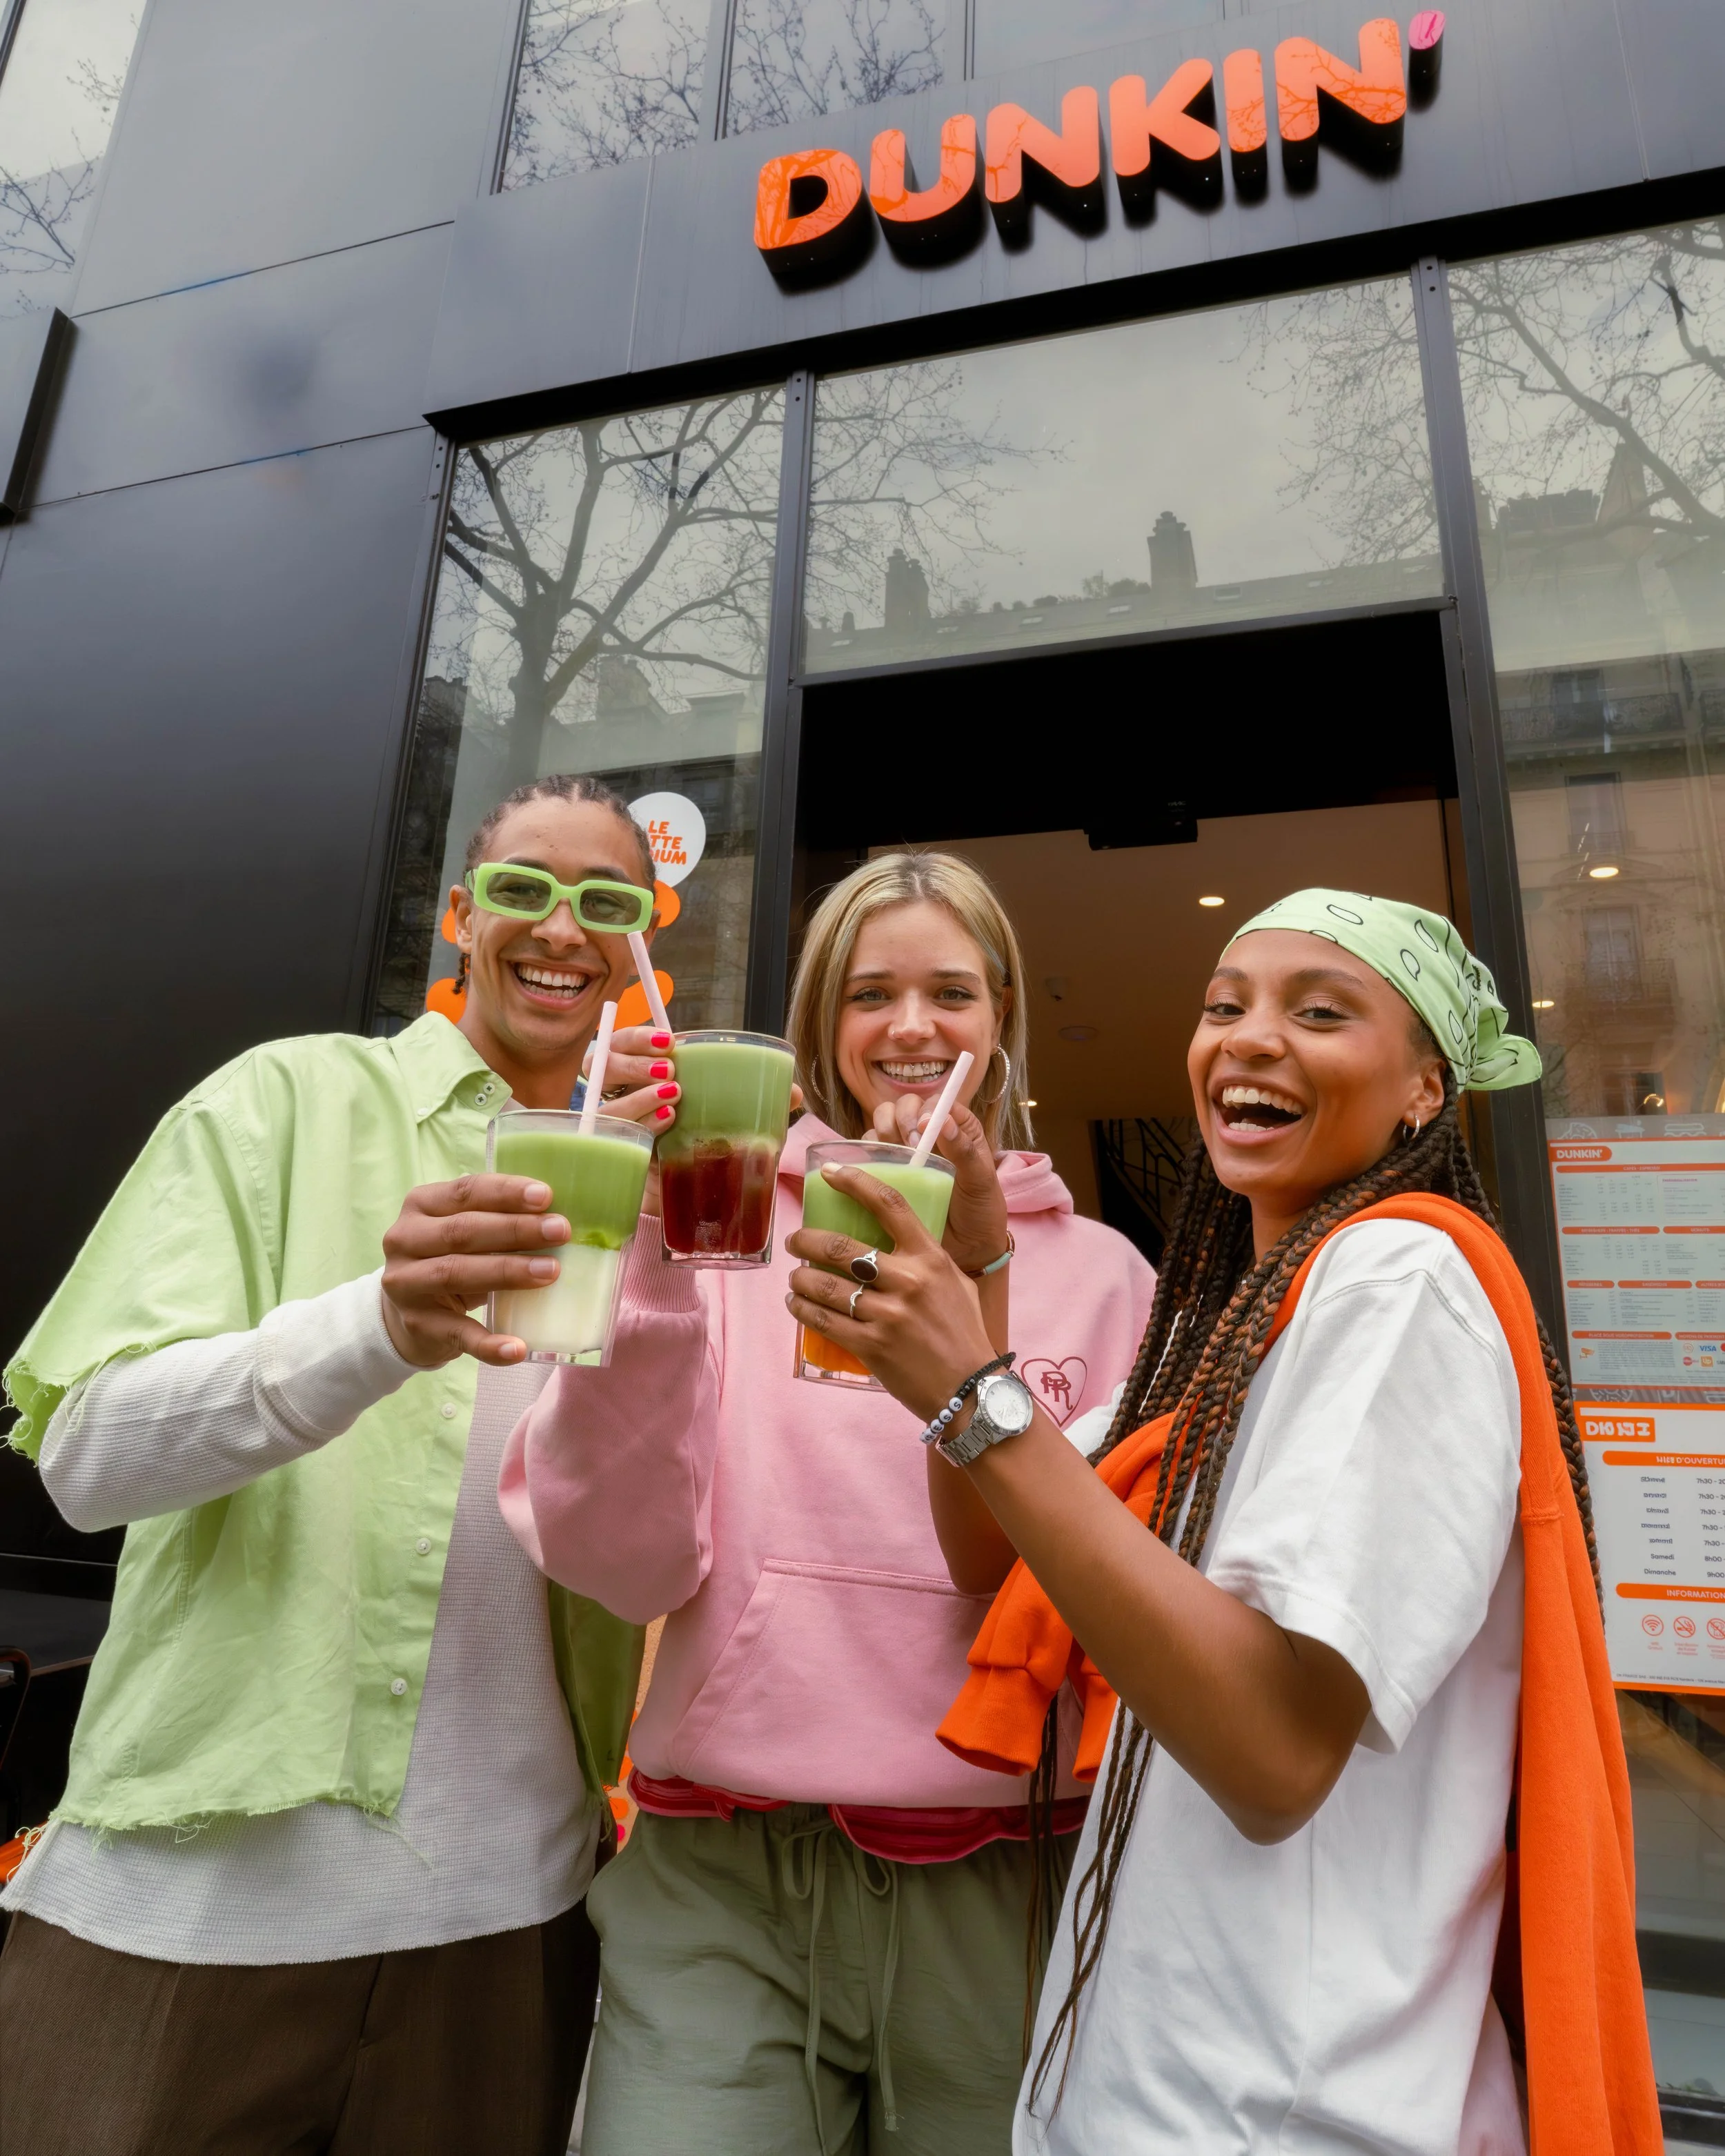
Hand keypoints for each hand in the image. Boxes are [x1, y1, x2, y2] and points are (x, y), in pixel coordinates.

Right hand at [381, 1175, 571, 1367]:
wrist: (409, 1316)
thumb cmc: (451, 1260)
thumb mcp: (464, 1233)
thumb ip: (498, 1219)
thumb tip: (559, 1220)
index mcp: (421, 1205)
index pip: (466, 1192)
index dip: (506, 1192)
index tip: (546, 1196)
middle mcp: (404, 1239)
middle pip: (463, 1231)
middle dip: (516, 1230)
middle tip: (560, 1231)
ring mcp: (406, 1284)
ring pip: (457, 1273)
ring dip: (507, 1272)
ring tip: (551, 1271)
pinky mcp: (418, 1325)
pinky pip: (458, 1334)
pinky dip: (489, 1343)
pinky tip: (518, 1348)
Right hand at [586, 1024, 679, 1132]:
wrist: (687, 1136)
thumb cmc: (678, 1094)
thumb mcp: (677, 1072)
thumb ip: (670, 1059)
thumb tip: (675, 1043)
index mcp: (621, 1060)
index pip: (619, 1042)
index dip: (639, 1039)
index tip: (667, 1042)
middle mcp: (609, 1086)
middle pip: (602, 1070)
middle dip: (634, 1067)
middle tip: (668, 1070)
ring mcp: (611, 1117)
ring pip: (609, 1108)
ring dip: (639, 1099)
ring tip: (673, 1093)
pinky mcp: (620, 1141)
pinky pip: (624, 1134)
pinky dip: (647, 1123)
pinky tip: (668, 1115)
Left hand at [786, 1166, 996, 1420]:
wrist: (971, 1390)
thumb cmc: (964, 1333)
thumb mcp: (957, 1283)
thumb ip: (927, 1259)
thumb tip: (894, 1237)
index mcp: (931, 1258)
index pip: (889, 1204)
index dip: (855, 1182)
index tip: (829, 1172)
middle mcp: (908, 1281)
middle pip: (840, 1247)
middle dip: (806, 1240)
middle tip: (795, 1240)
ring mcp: (888, 1315)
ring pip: (825, 1286)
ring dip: (800, 1278)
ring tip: (795, 1277)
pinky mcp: (872, 1347)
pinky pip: (824, 1321)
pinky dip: (803, 1310)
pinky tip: (796, 1304)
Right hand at [868, 1096, 1009, 1276]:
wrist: (969, 1250)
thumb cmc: (981, 1211)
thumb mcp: (981, 1181)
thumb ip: (965, 1150)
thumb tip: (942, 1121)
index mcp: (956, 1129)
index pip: (934, 1101)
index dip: (924, 1110)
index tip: (923, 1129)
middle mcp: (928, 1135)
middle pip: (902, 1107)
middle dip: (899, 1119)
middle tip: (909, 1145)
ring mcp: (905, 1153)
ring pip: (882, 1124)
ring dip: (881, 1132)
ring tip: (894, 1157)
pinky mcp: (887, 1172)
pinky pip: (870, 1152)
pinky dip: (867, 1153)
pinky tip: (875, 1168)